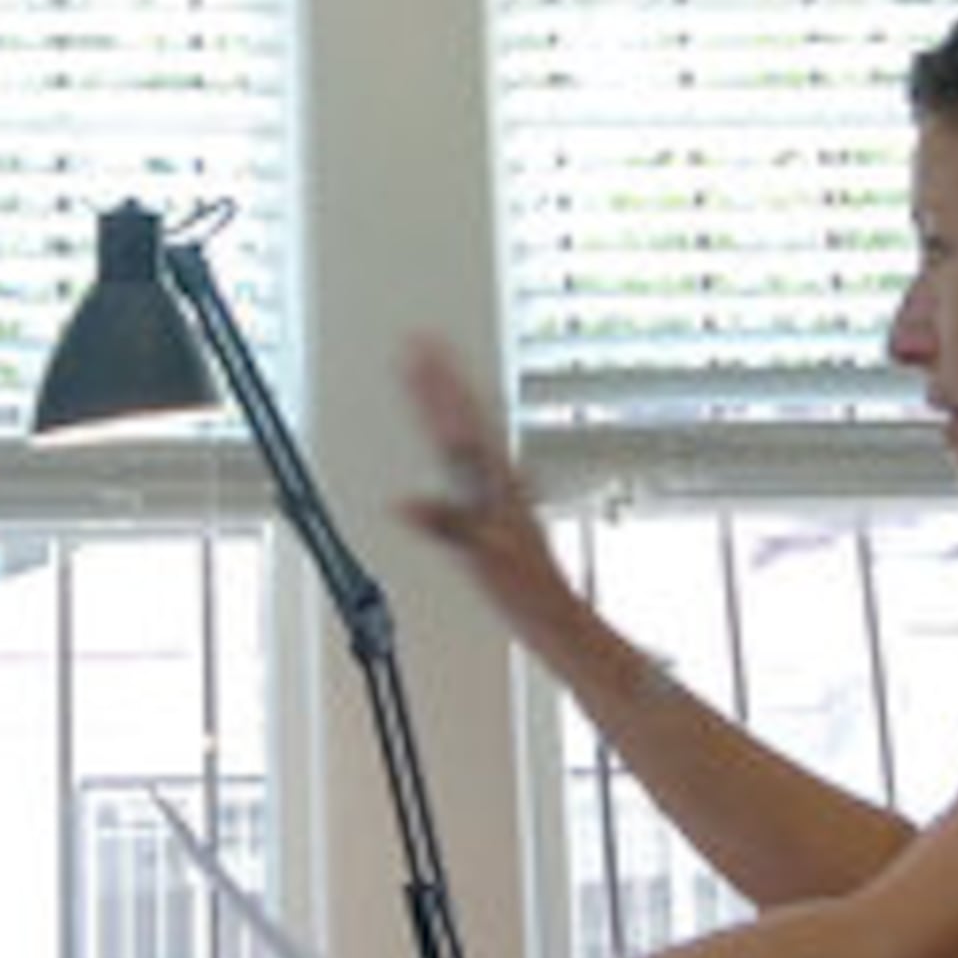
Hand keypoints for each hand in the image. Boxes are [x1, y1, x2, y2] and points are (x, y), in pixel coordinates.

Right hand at [394, 337, 578, 638]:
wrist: (554, 614)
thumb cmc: (526, 589)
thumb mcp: (482, 558)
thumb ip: (447, 524)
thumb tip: (403, 504)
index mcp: (494, 483)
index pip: (459, 423)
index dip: (438, 388)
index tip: (419, 355)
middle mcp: (499, 477)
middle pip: (467, 415)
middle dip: (443, 377)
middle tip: (422, 343)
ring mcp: (500, 489)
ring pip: (471, 429)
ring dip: (452, 398)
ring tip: (432, 371)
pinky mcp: (499, 505)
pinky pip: (473, 456)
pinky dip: (457, 434)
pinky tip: (450, 435)